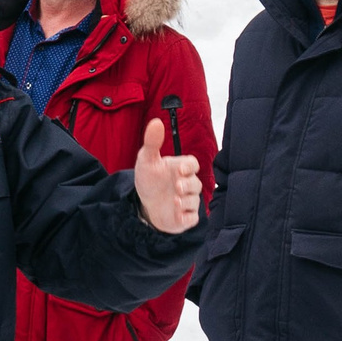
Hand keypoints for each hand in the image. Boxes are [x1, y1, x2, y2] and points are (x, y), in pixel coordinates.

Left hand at [132, 119, 201, 234]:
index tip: (181, 169)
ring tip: (174, 201)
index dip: (190, 166)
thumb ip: (152, 142)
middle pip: (196, 183)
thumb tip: (156, 122)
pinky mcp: (185, 217)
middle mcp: (187, 184)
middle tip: (177, 186)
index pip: (193, 164)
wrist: (144, 203)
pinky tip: (178, 216)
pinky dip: (187, 217)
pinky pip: (192, 218)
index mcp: (180, 168)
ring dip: (186, 201)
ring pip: (195, 201)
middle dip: (188, 185)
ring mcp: (187, 201)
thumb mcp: (146, 160)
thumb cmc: (150, 179)